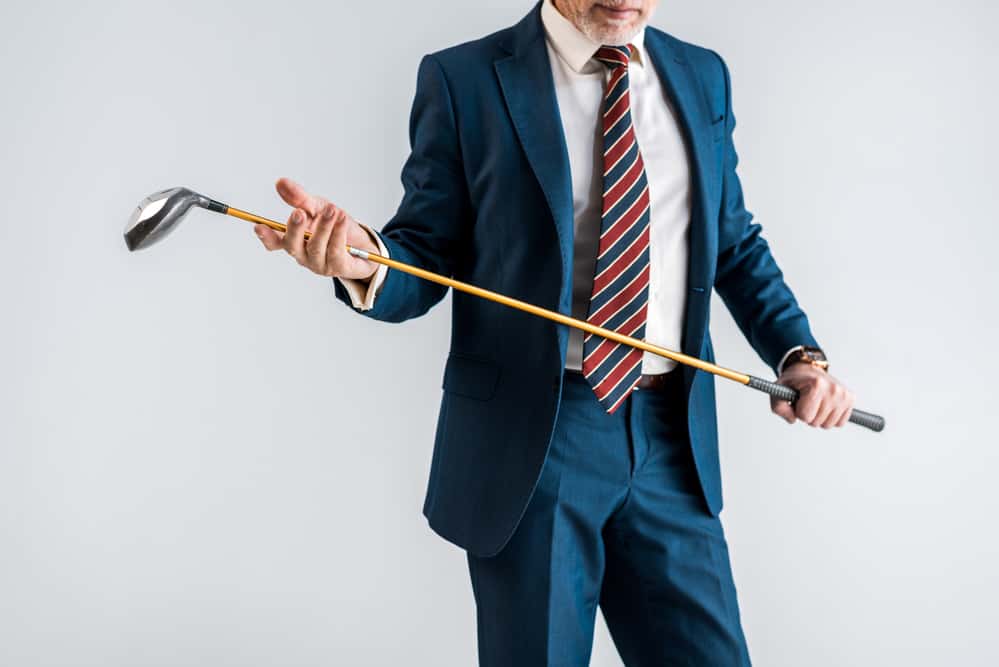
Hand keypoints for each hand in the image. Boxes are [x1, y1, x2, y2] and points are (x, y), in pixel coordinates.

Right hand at [254, 177, 378, 279]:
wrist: (364, 243)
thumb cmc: (335, 226)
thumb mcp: (318, 207)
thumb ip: (300, 198)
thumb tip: (280, 182)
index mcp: (294, 241)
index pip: (275, 243)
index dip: (266, 236)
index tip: (259, 226)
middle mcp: (303, 255)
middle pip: (293, 246)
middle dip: (295, 229)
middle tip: (299, 213)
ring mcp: (320, 265)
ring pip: (316, 247)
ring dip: (323, 227)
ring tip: (331, 210)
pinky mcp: (339, 268)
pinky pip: (336, 251)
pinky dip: (338, 233)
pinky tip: (341, 220)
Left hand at [770, 363, 855, 427]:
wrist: (807, 371)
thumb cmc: (793, 382)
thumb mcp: (778, 392)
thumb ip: (779, 408)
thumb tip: (793, 419)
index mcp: (816, 385)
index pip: (805, 416)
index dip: (798, 411)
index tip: (798, 399)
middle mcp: (833, 389)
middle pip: (816, 422)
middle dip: (808, 415)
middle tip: (807, 401)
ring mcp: (844, 394)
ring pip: (828, 425)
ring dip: (819, 418)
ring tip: (816, 403)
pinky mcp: (850, 399)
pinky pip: (839, 423)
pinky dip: (830, 418)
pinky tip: (825, 406)